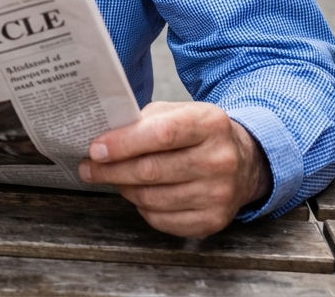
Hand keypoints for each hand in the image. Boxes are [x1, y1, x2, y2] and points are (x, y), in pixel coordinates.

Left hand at [79, 102, 271, 237]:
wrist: (244, 162)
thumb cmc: (198, 134)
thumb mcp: (177, 112)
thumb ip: (143, 121)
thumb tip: (102, 138)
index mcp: (209, 124)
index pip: (160, 135)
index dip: (123, 144)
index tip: (95, 149)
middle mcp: (219, 160)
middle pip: (151, 170)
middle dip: (111, 170)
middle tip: (89, 167)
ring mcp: (220, 194)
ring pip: (152, 198)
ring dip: (124, 188)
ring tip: (112, 178)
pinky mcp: (214, 221)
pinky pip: (162, 220)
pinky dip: (142, 208)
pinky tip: (138, 194)